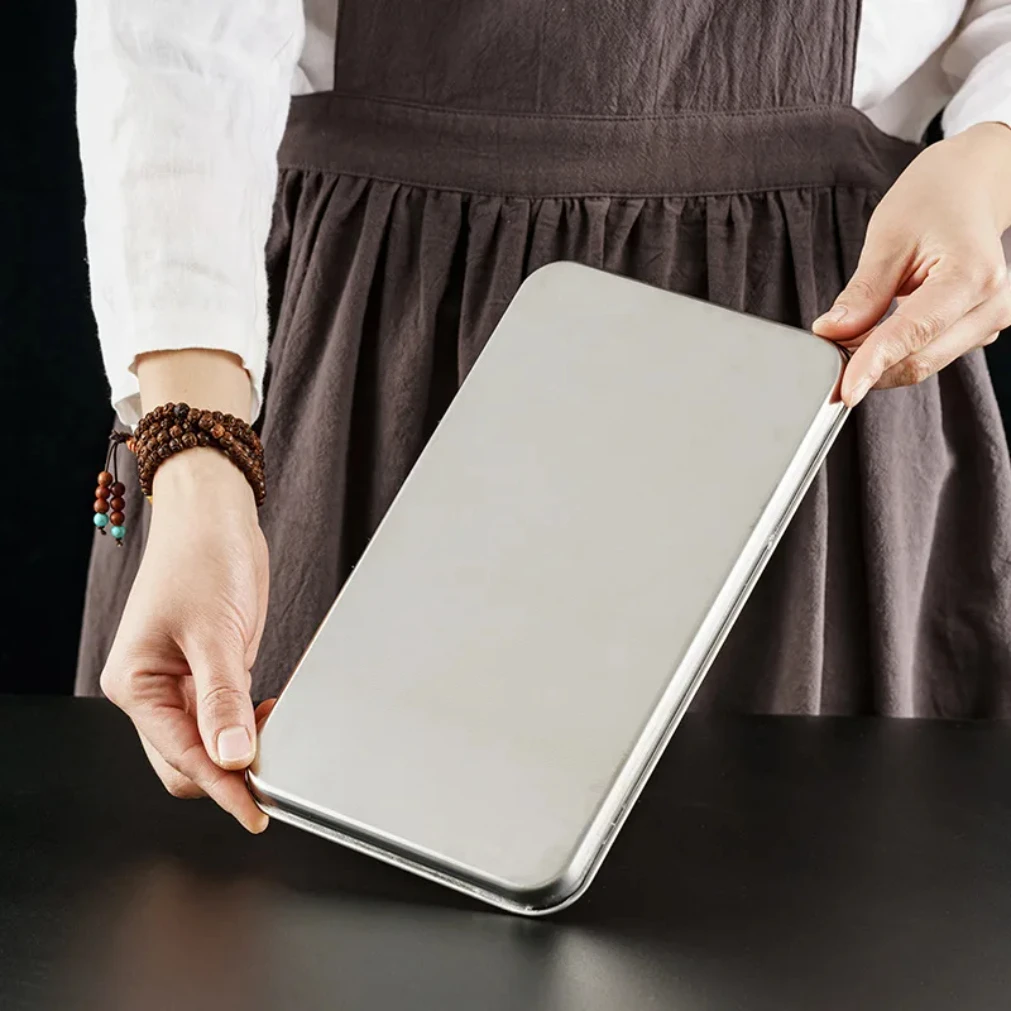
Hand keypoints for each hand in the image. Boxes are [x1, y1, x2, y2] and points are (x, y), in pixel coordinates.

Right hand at [100, 448, 271, 831]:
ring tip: (278, 742)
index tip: (255, 812)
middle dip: (229, 773)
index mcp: (134, 684)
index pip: (179, 756)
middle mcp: (152, 689)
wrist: (214, 514)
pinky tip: (272, 712)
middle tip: (275, 779)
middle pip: (188, 759)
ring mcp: (181, 681)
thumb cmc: (201, 558)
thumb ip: (222, 697)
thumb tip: (230, 757)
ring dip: (241, 749)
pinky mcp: (209, 669)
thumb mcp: (213, 632)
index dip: (220, 787)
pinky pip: (226, 714)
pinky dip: (248, 722)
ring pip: (209, 740)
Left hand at [813, 122, 1010, 405]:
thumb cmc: (932, 201)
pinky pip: (929, 355)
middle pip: (920, 359)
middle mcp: (991, 303)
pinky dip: (894, 354)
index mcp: (971, 274)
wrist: (970, 188)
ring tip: (846, 338)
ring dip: (880, 362)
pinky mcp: (977, 329)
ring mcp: (989, 319)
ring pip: (924, 363)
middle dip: (869, 366)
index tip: (845, 390)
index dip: (874, 365)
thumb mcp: (888, 238)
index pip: (914, 333)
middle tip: (825, 354)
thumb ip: (863, 292)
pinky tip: (870, 339)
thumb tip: (832, 332)